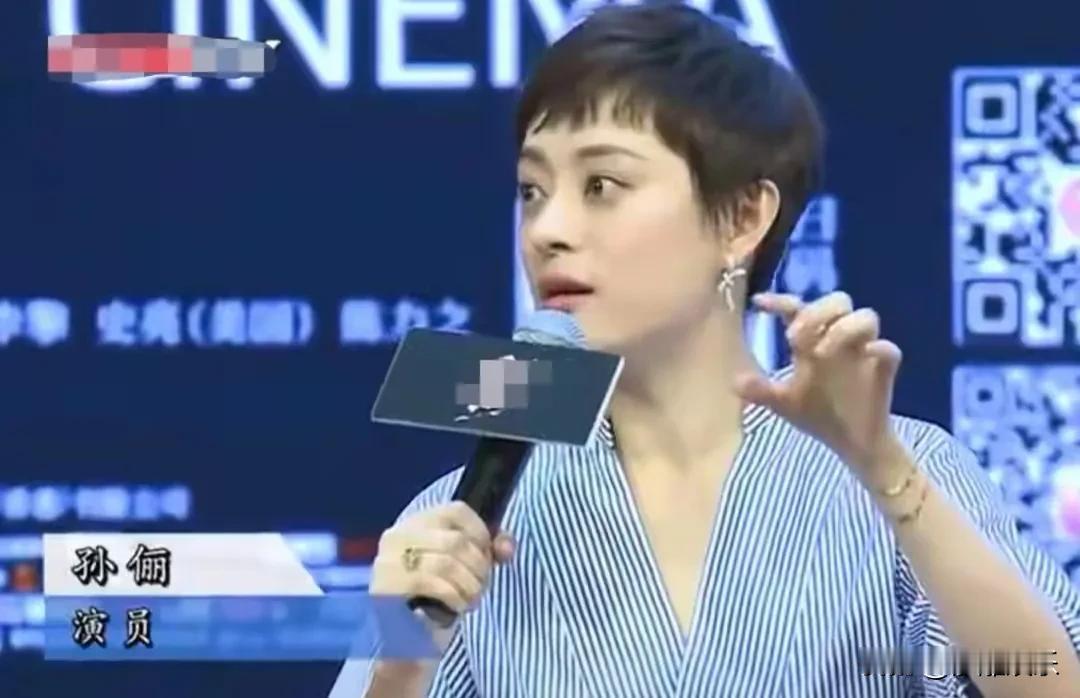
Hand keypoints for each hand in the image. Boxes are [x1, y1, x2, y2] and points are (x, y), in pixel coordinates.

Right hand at [369, 502, 514, 648]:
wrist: (406, 643)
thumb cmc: (438, 598)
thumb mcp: (466, 568)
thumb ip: (489, 551)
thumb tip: (507, 546)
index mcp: (415, 524)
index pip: (456, 511)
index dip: (481, 532)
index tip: (488, 556)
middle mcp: (396, 536)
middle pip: (455, 540)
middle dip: (479, 566)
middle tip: (482, 585)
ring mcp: (388, 562)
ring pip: (446, 562)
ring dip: (469, 585)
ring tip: (472, 598)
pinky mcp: (386, 589)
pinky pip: (433, 585)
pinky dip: (454, 597)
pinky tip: (457, 607)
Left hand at [734, 291, 902, 472]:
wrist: (849, 444)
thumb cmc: (817, 415)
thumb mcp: (784, 404)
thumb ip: (762, 391)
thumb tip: (736, 383)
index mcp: (812, 341)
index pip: (798, 309)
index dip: (782, 301)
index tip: (760, 303)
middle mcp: (838, 339)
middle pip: (838, 300)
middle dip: (817, 311)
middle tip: (794, 338)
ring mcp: (863, 352)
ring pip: (867, 317)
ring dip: (843, 328)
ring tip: (819, 353)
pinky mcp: (884, 370)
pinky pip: (889, 350)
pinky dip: (880, 349)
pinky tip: (867, 355)